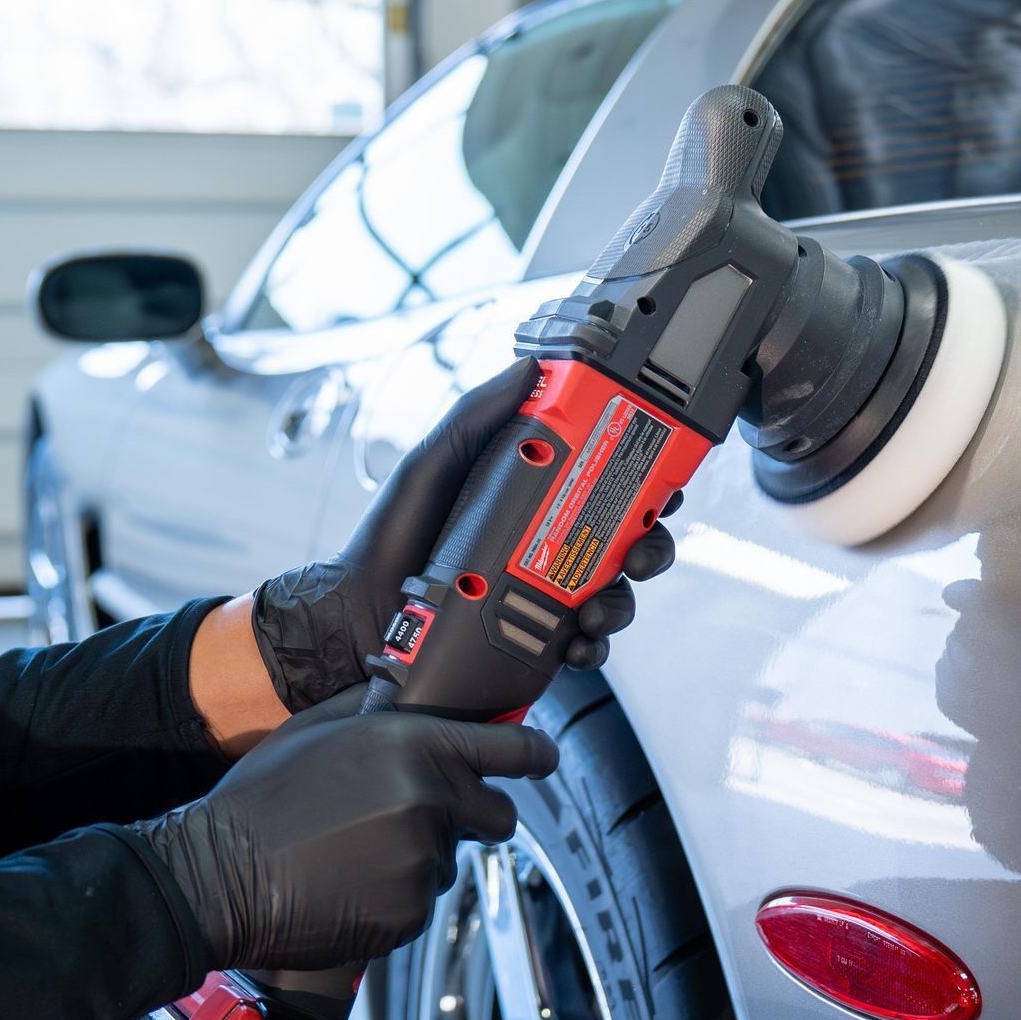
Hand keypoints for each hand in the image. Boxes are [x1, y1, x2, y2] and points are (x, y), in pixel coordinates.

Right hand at [135, 690, 558, 970]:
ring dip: (422, 856)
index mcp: (417, 746)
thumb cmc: (260, 798)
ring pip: (452, 860)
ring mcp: (423, 861)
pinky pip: (421, 902)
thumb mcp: (319, 729)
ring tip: (358, 852)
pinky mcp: (408, 914)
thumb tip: (407, 690)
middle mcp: (433, 801)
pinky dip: (396, 896)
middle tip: (430, 816)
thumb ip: (378, 709)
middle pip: (500, 815)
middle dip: (477, 815)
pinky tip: (349, 883)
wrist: (214, 877)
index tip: (543, 759)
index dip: (536, 754)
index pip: (515, 748)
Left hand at [251, 357, 678, 711]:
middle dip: (652, 550)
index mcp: (539, 500)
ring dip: (623, 604)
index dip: (650, 484)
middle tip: (639, 555)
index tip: (664, 485)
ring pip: (616, 597)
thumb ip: (477, 417)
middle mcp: (552, 546)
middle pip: (630, 544)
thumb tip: (528, 369)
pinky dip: (593, 650)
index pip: (611, 485)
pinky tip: (577, 646)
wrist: (356, 615)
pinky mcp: (536, 641)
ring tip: (598, 611)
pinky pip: (586, 647)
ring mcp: (547, 596)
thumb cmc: (390, 538)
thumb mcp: (432, 464)